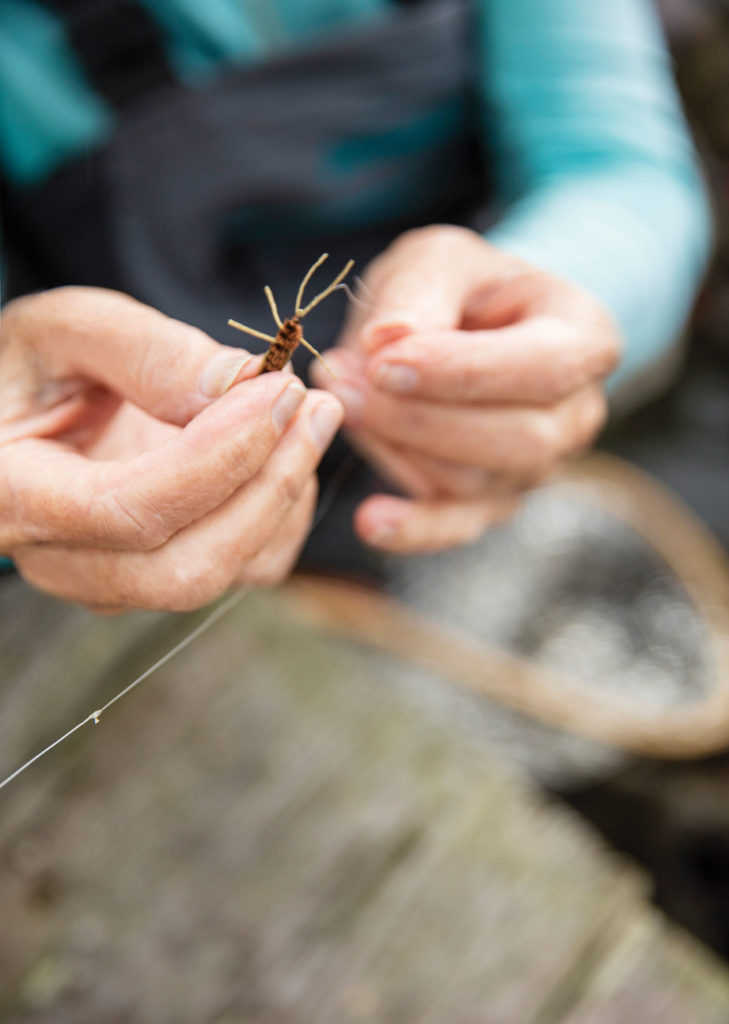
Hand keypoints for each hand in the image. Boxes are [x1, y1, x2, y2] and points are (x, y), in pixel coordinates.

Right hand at [0, 287, 342, 610]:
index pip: (128, 510)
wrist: (18, 414)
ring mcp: (112, 581)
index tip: (278, 390)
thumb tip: (237, 383)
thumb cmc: (30, 367)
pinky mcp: (159, 577)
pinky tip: (284, 450)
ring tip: (305, 413)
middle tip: (314, 406)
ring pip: (226, 574)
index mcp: (13, 496)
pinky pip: (245, 569)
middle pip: (186, 569)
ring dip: (285, 495)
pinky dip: (283, 513)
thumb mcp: (62, 329)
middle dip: (268, 488)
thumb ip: (143, 349)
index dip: (218, 458)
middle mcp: (61, 561)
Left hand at [311, 226, 619, 552]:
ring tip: (338, 401)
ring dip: (397, 448)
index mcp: (585, 339)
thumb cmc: (458, 286)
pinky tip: (370, 521)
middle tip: (342, 384)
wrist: (461, 325)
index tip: (382, 361)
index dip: (462, 372)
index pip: (542, 368)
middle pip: (516, 438)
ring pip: (475, 481)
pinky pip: (458, 526)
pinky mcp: (493, 502)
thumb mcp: (440, 258)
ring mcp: (537, 466)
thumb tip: (386, 340)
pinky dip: (414, 529)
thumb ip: (419, 292)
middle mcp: (575, 413)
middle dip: (420, 418)